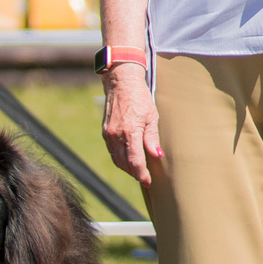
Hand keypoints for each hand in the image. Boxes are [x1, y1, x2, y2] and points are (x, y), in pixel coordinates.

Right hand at [101, 64, 160, 185]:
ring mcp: (108, 134)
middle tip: (145, 178)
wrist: (120, 82)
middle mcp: (116, 135)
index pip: (135, 161)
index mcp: (130, 131)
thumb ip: (152, 138)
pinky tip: (129, 159)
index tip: (148, 181)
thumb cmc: (139, 97)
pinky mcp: (105, 132)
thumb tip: (157, 155)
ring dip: (127, 168)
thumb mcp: (151, 116)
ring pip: (117, 160)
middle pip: (124, 164)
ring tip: (138, 171)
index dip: (142, 174)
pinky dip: (120, 159)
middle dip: (135, 173)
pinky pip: (112, 152)